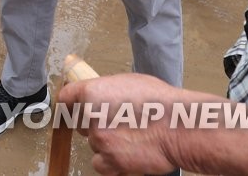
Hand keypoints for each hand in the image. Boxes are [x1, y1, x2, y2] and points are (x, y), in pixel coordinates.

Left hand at [59, 74, 183, 174]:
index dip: (69, 104)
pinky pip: (100, 164)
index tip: (71, 109)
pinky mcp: (110, 161)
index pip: (66, 98)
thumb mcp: (129, 82)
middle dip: (95, 125)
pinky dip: (111, 163)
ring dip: (107, 144)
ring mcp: (99, 139)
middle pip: (81, 123)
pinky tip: (127, 155)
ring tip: (130, 139)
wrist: (180, 127)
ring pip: (94, 144)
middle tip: (118, 125)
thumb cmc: (162, 103)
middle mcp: (90, 116)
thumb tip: (100, 96)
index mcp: (91, 92)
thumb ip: (107, 90)